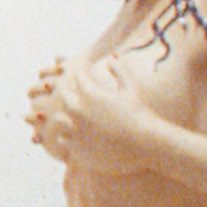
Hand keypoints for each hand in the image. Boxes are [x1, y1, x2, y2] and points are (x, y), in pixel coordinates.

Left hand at [32, 55, 161, 173]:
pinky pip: (62, 140)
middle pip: (63, 98)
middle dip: (71, 98)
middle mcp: (78, 111)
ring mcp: (75, 131)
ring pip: (59, 120)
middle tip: (82, 101)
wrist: (147, 145)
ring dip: (67, 119)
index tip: (88, 82)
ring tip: (80, 121)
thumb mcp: (132, 89)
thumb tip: (111, 57)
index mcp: (89, 94)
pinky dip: (70, 137)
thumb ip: (120, 71)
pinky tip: (82, 137)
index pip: (76, 78)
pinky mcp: (76, 149)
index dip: (82, 78)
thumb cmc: (141, 115)